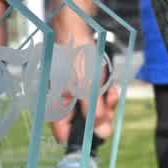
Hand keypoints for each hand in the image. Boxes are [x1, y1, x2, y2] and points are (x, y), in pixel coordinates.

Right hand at [50, 6, 121, 146]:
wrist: (76, 28)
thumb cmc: (77, 56)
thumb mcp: (89, 87)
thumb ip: (95, 112)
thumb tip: (103, 134)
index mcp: (54, 105)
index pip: (64, 135)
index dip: (83, 138)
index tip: (100, 135)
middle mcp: (59, 102)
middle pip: (81, 123)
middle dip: (99, 118)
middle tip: (111, 109)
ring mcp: (68, 93)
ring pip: (89, 110)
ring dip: (104, 105)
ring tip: (113, 94)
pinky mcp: (78, 85)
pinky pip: (92, 97)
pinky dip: (102, 94)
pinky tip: (111, 87)